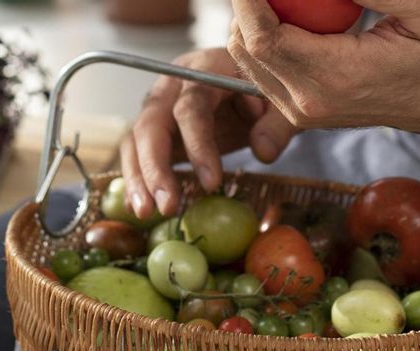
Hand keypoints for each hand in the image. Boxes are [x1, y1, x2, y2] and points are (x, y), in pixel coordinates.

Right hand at [120, 48, 297, 218]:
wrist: (255, 85)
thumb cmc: (268, 89)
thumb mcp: (283, 100)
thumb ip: (278, 122)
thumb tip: (263, 152)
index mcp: (205, 68)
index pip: (192, 106)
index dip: (198, 145)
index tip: (211, 183)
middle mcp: (172, 85)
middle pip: (151, 123)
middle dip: (155, 167)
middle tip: (167, 206)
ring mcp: (159, 107)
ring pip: (136, 140)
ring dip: (138, 177)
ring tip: (146, 213)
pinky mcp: (157, 130)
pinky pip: (138, 153)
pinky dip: (138, 180)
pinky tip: (143, 208)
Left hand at [227, 0, 419, 132]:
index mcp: (337, 78)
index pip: (264, 38)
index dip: (247, 0)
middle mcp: (311, 102)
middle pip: (246, 48)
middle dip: (246, 5)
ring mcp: (303, 112)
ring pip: (249, 61)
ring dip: (252, 21)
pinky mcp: (302, 112)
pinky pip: (263, 71)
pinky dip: (265, 39)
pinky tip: (290, 14)